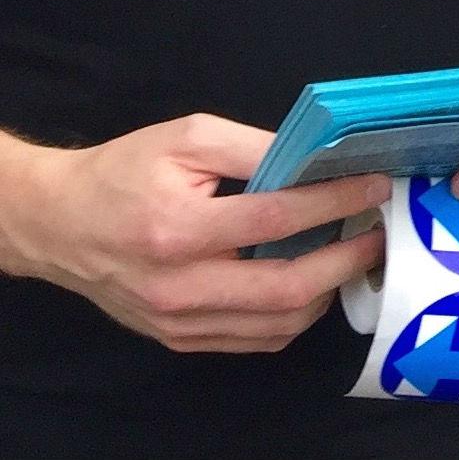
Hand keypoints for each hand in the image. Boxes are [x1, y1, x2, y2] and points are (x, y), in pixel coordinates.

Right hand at [0, 114, 387, 352]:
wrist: (60, 224)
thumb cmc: (124, 173)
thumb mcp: (189, 138)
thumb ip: (256, 147)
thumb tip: (319, 159)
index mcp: (178, 229)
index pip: (278, 220)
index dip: (336, 202)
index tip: (375, 186)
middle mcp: (179, 286)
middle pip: (286, 289)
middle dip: (346, 260)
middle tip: (378, 232)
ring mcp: (179, 321)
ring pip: (277, 324)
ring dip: (327, 291)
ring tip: (350, 254)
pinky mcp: (179, 338)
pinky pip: (255, 340)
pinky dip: (294, 315)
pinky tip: (312, 281)